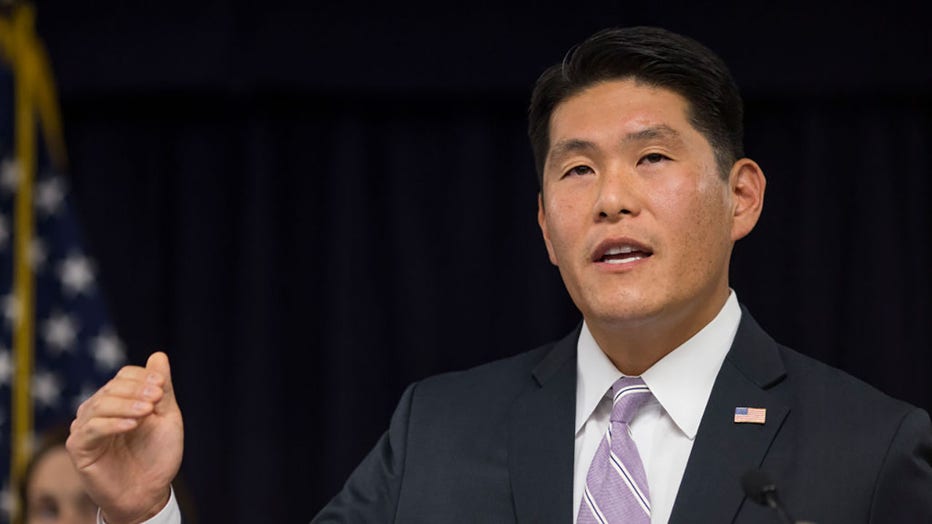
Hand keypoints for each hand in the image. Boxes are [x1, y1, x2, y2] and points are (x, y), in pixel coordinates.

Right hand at [67, 352, 183, 523]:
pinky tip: (132, 425)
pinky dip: (113, 424)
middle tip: (157, 398)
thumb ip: (163, 388)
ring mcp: (85, 427)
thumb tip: (158, 355)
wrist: (149, 492)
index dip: (143, 378)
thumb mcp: (166, 416)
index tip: (161, 388)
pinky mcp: (78, 447)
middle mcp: (98, 410)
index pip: (125, 376)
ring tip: (148, 412)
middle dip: (137, 390)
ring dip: (127, 405)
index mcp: (118, 400)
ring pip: (101, 405)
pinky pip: (91, 429)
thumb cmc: (158, 454)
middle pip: (112, 388)